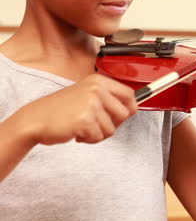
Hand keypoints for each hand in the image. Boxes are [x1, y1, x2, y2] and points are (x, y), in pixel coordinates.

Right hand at [22, 74, 137, 144]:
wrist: (36, 118)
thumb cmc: (61, 109)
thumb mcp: (86, 94)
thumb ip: (107, 98)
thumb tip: (133, 108)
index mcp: (99, 81)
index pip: (129, 95)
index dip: (129, 108)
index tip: (122, 115)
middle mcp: (97, 89)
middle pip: (125, 114)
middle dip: (112, 124)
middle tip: (95, 123)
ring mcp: (91, 104)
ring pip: (112, 129)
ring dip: (98, 133)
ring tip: (82, 126)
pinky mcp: (85, 120)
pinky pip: (99, 137)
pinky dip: (88, 139)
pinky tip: (76, 132)